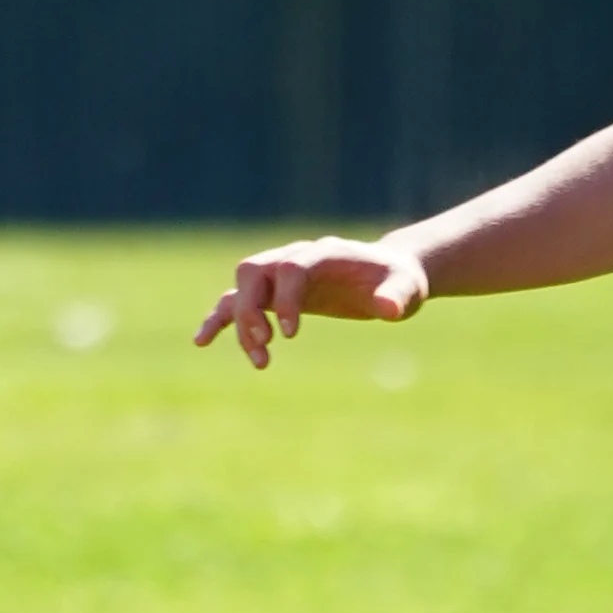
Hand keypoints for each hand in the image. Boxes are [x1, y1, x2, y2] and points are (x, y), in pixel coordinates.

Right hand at [193, 236, 428, 368]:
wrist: (390, 276)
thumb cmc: (399, 281)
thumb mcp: (408, 288)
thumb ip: (397, 296)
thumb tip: (388, 310)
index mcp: (324, 253)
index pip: (291, 266)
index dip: (286, 298)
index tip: (292, 335)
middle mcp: (295, 259)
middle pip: (254, 271)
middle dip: (251, 308)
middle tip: (266, 345)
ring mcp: (280, 276)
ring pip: (241, 290)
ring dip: (238, 322)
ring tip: (259, 360)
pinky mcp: (275, 295)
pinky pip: (237, 303)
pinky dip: (220, 320)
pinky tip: (203, 341)